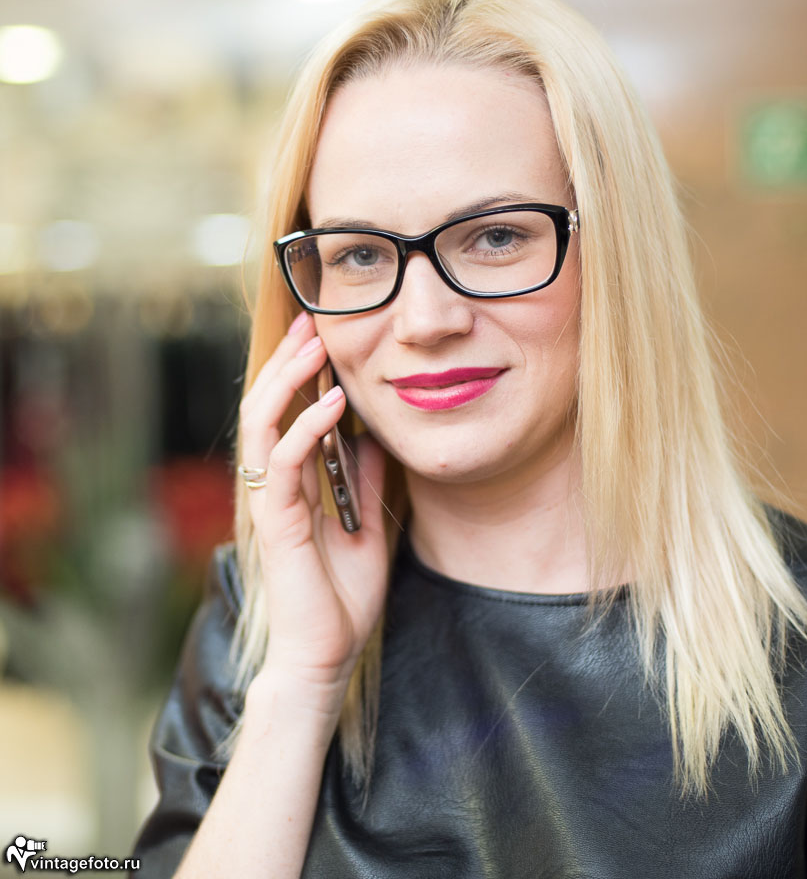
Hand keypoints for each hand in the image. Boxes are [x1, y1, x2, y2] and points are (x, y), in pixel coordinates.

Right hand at [238, 312, 389, 713]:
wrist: (326, 656)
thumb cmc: (342, 596)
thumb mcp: (367, 520)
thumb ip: (364, 476)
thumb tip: (375, 431)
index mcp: (293, 483)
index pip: (286, 413)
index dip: (298, 373)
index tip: (320, 334)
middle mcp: (275, 486)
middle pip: (266, 407)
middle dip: (286, 362)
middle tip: (310, 320)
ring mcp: (272, 503)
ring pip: (262, 425)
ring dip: (288, 381)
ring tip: (314, 344)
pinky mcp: (278, 524)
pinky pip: (284, 465)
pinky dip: (307, 429)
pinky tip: (335, 402)